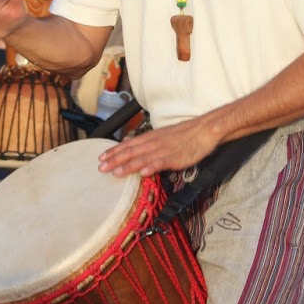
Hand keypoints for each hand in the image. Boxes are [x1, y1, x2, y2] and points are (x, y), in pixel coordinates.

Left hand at [97, 117, 220, 177]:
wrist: (203, 130)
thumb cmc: (184, 135)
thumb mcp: (163, 137)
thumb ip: (149, 144)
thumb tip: (134, 149)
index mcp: (150, 138)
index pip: (128, 144)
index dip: (114, 152)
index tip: (101, 158)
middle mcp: (153, 143)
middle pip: (131, 152)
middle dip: (115, 160)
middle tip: (101, 168)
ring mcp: (164, 150)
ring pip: (142, 158)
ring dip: (128, 166)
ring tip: (115, 172)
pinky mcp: (175, 157)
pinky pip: (161, 162)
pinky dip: (152, 167)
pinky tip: (143, 173)